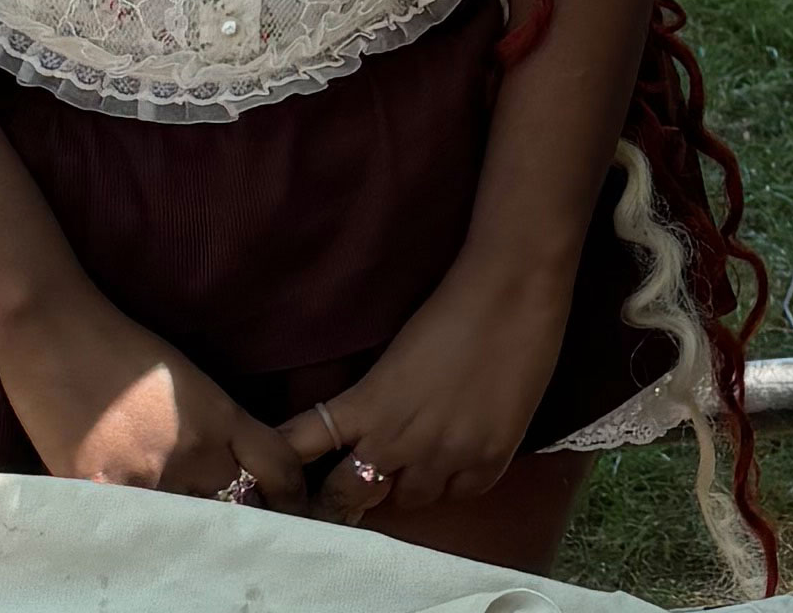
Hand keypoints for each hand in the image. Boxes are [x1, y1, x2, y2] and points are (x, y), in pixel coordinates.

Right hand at [0, 294, 305, 507]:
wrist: (54, 329)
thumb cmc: (116, 348)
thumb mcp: (187, 382)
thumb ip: (213, 429)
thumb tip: (225, 474)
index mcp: (222, 417)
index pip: (280, 468)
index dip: (289, 498)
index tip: (285, 512)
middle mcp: (197, 451)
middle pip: (233, 510)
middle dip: (227, 520)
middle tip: (217, 528)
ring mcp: (151, 475)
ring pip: (182, 530)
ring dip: (175, 533)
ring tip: (162, 528)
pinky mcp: (102, 491)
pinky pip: (130, 533)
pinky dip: (127, 536)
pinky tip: (118, 531)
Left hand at [283, 260, 579, 524]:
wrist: (511, 292)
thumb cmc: (449, 310)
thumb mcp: (393, 359)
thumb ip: (373, 403)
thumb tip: (365, 436)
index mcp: (366, 406)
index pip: (301, 446)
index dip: (285, 468)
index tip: (280, 478)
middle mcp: (398, 442)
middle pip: (349, 494)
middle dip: (345, 496)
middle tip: (352, 491)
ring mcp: (446, 456)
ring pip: (409, 500)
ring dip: (407, 485)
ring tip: (419, 462)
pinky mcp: (489, 460)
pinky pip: (458, 496)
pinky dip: (453, 483)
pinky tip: (458, 459)